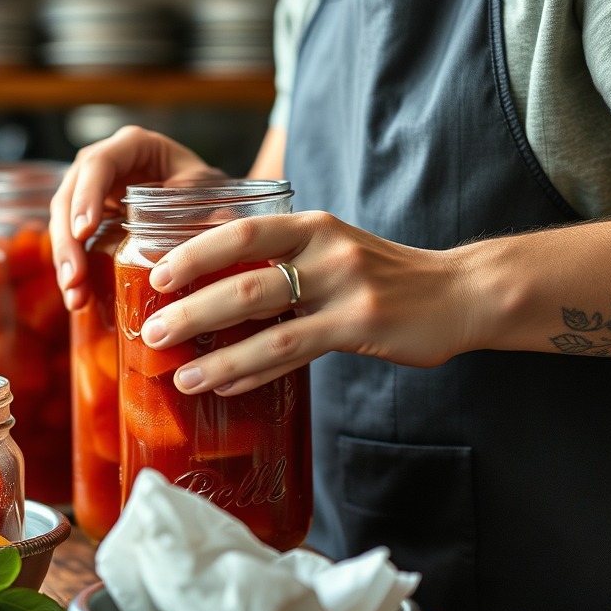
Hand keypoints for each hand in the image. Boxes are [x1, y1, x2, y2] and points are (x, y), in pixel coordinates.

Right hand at [49, 125, 222, 309]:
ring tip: (75, 297)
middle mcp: (104, 165)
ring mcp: (93, 192)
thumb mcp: (205, 186)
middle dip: (68, 240)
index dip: (87, 196)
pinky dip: (75, 269)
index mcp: (132, 145)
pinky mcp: (91, 218)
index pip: (98, 164)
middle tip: (74, 277)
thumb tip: (206, 236)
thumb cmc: (203, 183)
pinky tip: (78, 297)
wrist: (204, 197)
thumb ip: (200, 203)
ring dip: (66, 260)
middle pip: (70, 196)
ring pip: (64, 222)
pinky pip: (73, 242)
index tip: (84, 231)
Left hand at [138, 210, 478, 394]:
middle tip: (151, 331)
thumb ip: (283, 261)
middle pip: (244, 281)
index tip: (156, 275)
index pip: (241, 232)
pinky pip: (295, 353)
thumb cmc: (383, 274)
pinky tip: (226, 386)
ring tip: (180, 375)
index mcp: (311, 224)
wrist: (459, 291)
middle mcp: (326, 250)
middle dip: (191, 309)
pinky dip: (255, 370)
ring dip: (217, 354)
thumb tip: (214, 290)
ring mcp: (346, 290)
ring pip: (267, 323)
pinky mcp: (361, 327)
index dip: (195, 253)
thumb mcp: (333, 249)